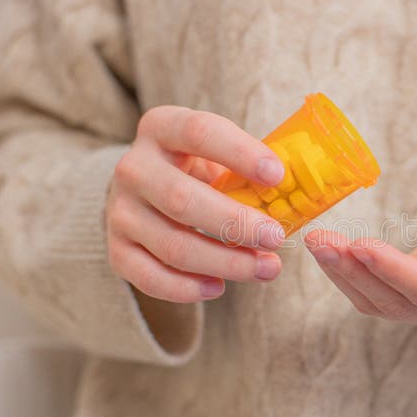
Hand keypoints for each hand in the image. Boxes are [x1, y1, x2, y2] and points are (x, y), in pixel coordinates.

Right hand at [107, 106, 285, 302]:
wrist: (144, 191)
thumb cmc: (199, 170)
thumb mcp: (219, 154)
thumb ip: (250, 167)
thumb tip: (301, 190)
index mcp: (162, 127)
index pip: (199, 131)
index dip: (240, 153)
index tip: (278, 175)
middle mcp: (133, 167)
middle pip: (182, 199)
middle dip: (236, 223)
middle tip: (276, 237)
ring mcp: (119, 211)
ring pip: (172, 244)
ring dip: (225, 263)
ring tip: (266, 269)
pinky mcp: (116, 249)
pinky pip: (149, 277)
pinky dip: (186, 288)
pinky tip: (219, 288)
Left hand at [304, 189, 416, 345]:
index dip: (395, 271)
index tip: (361, 246)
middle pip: (397, 303)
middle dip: (356, 270)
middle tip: (322, 239)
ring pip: (380, 304)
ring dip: (344, 274)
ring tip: (318, 241)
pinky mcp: (415, 302)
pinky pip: (376, 297)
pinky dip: (350, 276)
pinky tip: (329, 252)